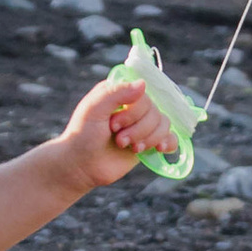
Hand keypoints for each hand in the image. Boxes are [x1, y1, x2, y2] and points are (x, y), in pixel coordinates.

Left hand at [56, 73, 174, 190]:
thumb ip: (116, 93)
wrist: (81, 166)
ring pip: (164, 124)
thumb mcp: (93, 110)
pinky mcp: (148, 142)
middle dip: (138, 130)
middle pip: (155, 112)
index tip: (113, 125)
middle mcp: (134, 106)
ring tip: (130, 148)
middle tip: (118, 140)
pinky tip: (158, 149)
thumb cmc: (82, 135)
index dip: (133, 112)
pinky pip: (170, 138)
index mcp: (120, 93)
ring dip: (148, 139)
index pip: (144, 95)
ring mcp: (142, 125)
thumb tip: (143, 84)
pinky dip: (168, 143)